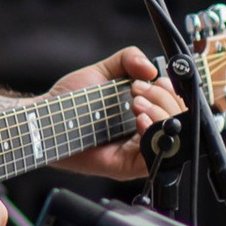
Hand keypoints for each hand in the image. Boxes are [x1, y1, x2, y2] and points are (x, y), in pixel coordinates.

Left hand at [53, 47, 181, 179]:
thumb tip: (152, 68)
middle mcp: (143, 134)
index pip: (176, 107)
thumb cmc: (72, 100)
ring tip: (136, 103)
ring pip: (171, 138)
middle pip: (178, 121)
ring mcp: (137, 151)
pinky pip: (153, 157)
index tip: (158, 81)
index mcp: (143, 113)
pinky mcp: (127, 166)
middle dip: (164, 100)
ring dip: (161, 114)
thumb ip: (128, 59)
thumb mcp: (103, 71)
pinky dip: (152, 135)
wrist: (47, 118)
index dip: (173, 93)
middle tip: (139, 92)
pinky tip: (140, 120)